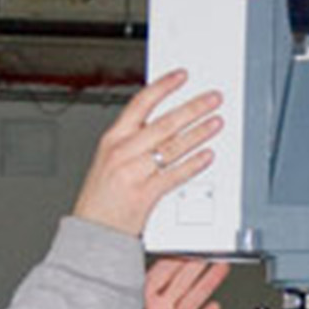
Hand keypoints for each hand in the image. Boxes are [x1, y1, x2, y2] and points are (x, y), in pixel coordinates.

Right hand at [73, 70, 222, 235]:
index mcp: (112, 139)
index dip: (163, 87)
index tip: (181, 76)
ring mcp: (133, 173)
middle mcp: (122, 152)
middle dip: (193, 108)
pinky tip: (207, 156)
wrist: (92, 231)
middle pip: (164, 123)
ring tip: (216, 123)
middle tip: (212, 99)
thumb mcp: (108, 160)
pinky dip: (193, 165)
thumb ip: (132, 141)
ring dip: (198, 133)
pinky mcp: (144, 195)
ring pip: (172, 147)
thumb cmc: (100, 199)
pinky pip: (174, 175)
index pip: (140, 104)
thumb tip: (164, 124)